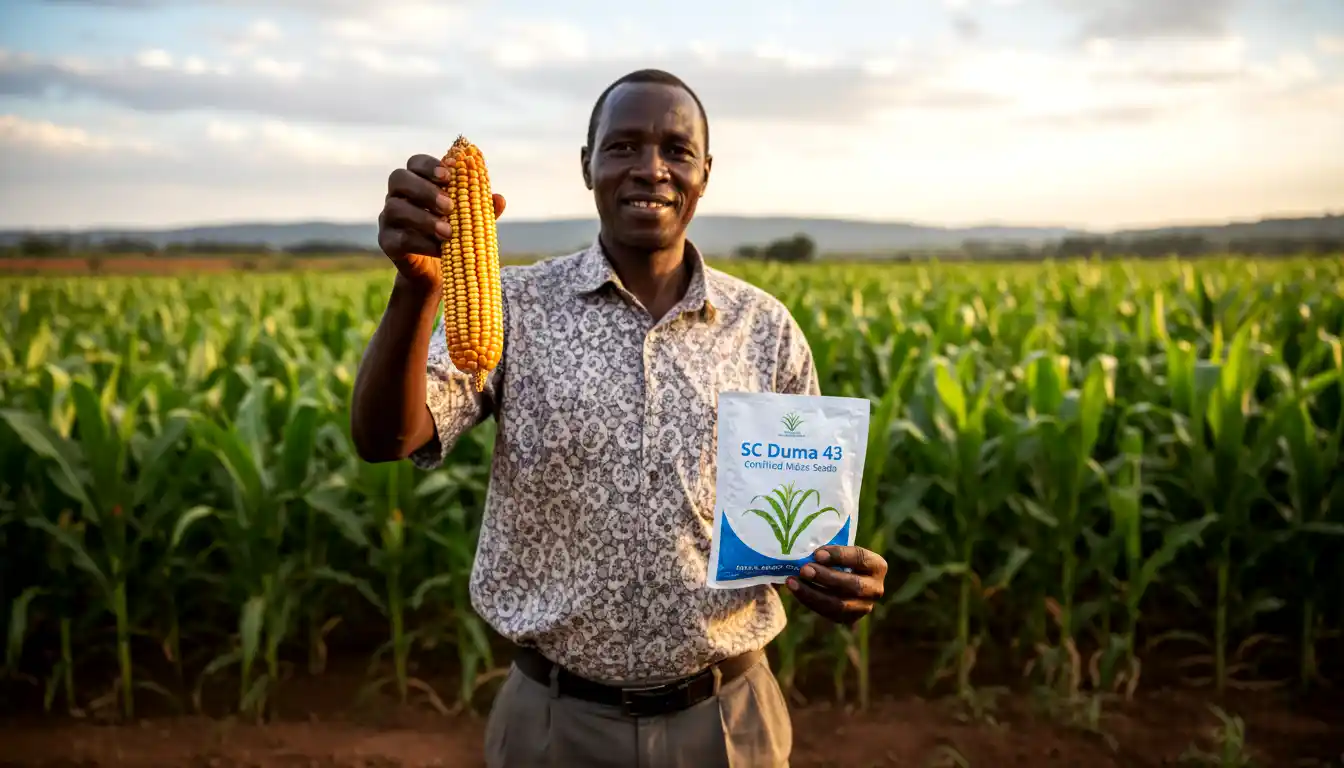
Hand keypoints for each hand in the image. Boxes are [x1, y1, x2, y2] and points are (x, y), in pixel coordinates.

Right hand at [378, 153, 505, 291]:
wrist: (436, 271)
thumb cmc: (452, 236)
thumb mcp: (470, 221)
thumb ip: (482, 209)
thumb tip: (499, 199)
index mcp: (416, 181)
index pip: (415, 163)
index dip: (429, 165)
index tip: (449, 175)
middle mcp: (397, 195)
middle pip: (398, 178)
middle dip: (424, 189)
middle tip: (449, 206)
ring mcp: (388, 218)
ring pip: (396, 208)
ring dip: (424, 218)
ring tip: (449, 231)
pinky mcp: (387, 242)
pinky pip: (401, 239)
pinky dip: (423, 243)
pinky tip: (441, 249)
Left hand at [786, 545, 886, 625]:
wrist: (844, 581)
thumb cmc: (840, 560)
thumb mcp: (840, 552)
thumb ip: (828, 552)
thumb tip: (804, 552)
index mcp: (877, 566)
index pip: (860, 558)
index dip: (839, 556)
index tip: (817, 554)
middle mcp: (875, 588)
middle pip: (852, 585)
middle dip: (826, 577)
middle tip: (804, 569)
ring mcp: (864, 607)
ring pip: (839, 604)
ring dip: (813, 593)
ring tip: (793, 581)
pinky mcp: (850, 618)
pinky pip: (829, 613)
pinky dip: (810, 601)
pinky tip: (795, 590)